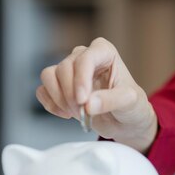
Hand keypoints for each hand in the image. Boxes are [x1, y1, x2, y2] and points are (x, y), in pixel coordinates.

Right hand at [36, 37, 157, 152]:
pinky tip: (66, 114)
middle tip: (84, 112)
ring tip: (77, 113)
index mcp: (104, 52)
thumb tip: (87, 104)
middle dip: (71, 94)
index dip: (80, 79)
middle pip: (64, 68)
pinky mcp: (59, 86)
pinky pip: (42, 90)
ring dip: (59, 99)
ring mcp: (70, 70)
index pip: (85, 58)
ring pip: (49, 76)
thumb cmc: (131, 107)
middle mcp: (84, 56)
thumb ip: (111, 100)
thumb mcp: (130, 103)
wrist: (125, 122)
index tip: (82, 100)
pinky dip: (50, 104)